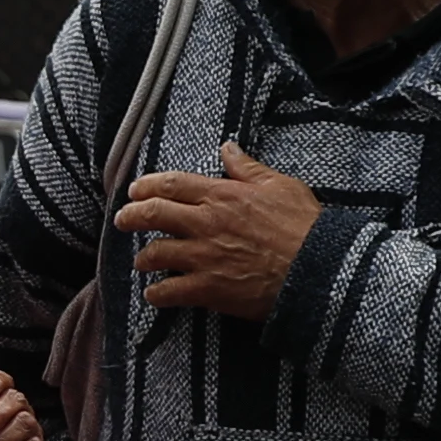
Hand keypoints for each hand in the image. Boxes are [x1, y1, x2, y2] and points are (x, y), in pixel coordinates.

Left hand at [120, 143, 323, 318]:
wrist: (318, 270)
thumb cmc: (304, 227)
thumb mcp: (280, 186)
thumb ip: (247, 168)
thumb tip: (228, 147)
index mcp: (222, 195)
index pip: (172, 184)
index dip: (147, 186)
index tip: (135, 191)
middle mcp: (206, 223)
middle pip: (154, 215)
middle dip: (131, 217)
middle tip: (122, 220)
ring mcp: (204, 257)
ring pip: (155, 254)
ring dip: (143, 258)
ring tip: (142, 262)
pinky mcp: (208, 289)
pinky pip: (169, 292)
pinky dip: (156, 294)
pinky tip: (154, 294)